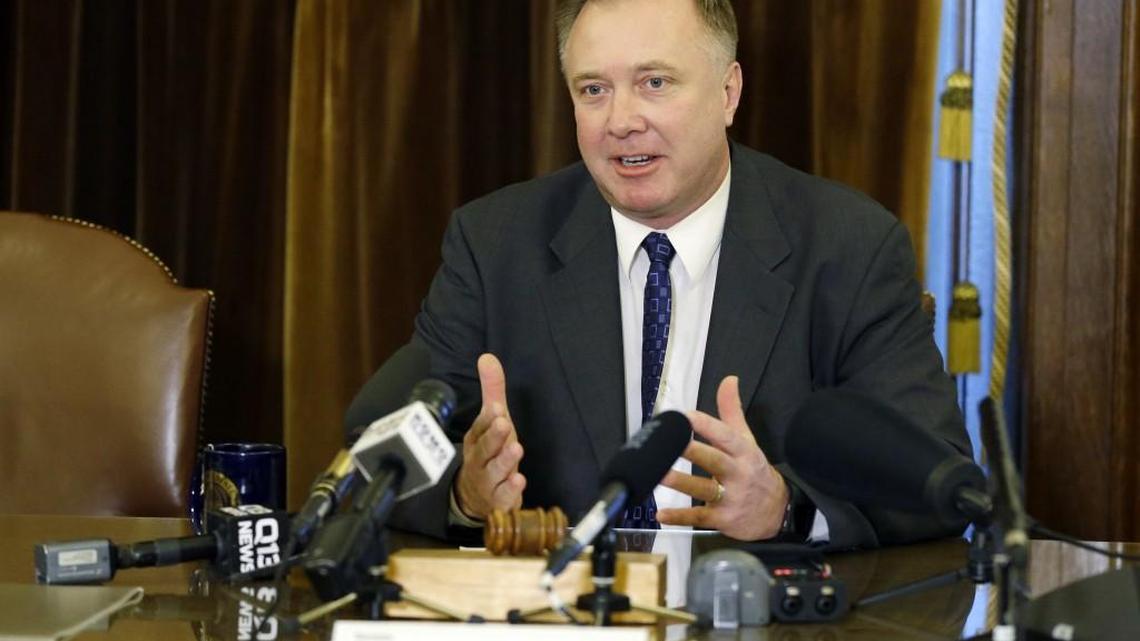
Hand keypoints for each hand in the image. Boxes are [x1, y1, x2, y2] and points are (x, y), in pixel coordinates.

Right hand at [453, 353, 526, 519]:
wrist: (473, 497)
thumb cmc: (488, 452)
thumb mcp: (492, 421)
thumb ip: (492, 391)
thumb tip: (488, 357)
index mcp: (476, 437)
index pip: (481, 425)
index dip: (488, 418)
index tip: (497, 407)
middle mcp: (479, 458)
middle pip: (485, 447)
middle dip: (494, 436)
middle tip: (505, 424)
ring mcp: (487, 480)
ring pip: (494, 471)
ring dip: (505, 461)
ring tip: (516, 449)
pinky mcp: (498, 500)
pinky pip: (502, 496)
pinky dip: (509, 490)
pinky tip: (519, 481)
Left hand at [657, 376, 788, 539]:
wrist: (778, 512)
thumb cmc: (754, 471)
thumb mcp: (747, 440)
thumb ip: (732, 410)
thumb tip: (728, 379)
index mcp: (743, 452)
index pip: (725, 436)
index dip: (706, 425)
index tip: (685, 416)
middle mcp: (738, 474)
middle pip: (714, 461)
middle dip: (693, 451)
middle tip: (671, 443)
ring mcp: (731, 498)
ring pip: (705, 489)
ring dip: (682, 483)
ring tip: (660, 475)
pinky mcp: (723, 519)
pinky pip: (699, 517)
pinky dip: (680, 518)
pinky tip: (661, 514)